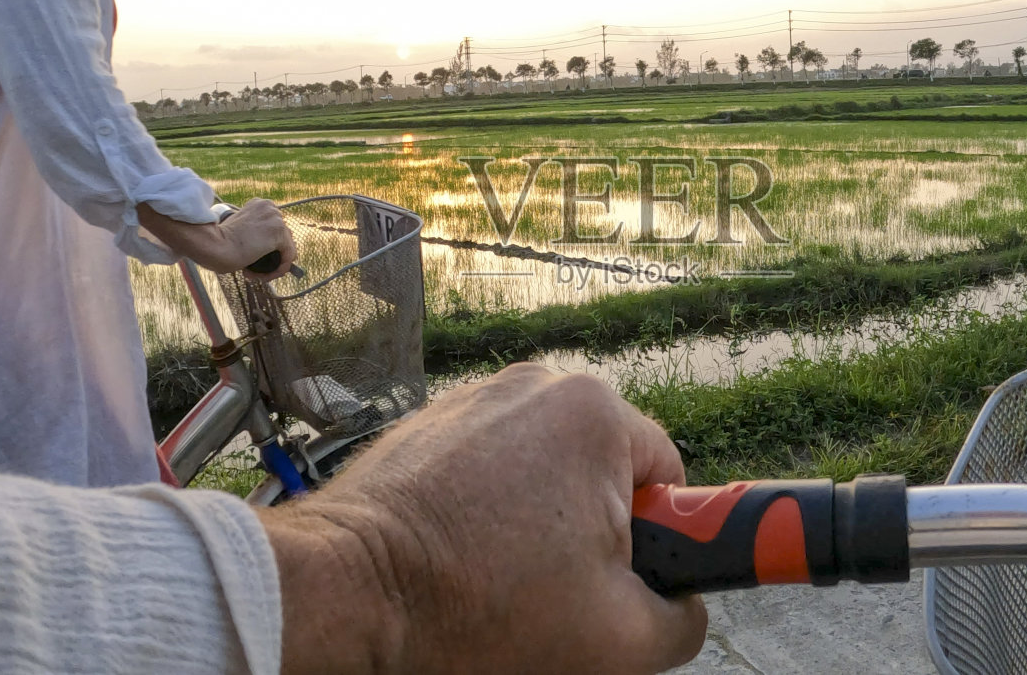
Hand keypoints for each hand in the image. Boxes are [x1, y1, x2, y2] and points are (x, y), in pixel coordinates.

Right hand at [137, 198, 296, 278]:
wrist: (213, 246)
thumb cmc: (217, 242)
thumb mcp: (237, 232)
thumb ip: (252, 234)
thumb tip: (261, 248)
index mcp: (260, 204)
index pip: (274, 228)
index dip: (265, 248)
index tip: (250, 259)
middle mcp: (270, 207)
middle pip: (282, 239)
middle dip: (269, 257)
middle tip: (252, 270)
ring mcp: (276, 219)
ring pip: (286, 249)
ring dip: (271, 265)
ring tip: (253, 274)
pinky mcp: (279, 233)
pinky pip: (289, 257)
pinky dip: (278, 269)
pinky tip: (262, 276)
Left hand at [259, 363, 708, 674]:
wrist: (344, 597)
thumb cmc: (475, 608)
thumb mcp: (618, 641)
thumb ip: (681, 620)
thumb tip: (680, 606)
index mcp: (594, 413)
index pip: (670, 478)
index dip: (661, 541)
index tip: (636, 580)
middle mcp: (536, 385)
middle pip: (602, 473)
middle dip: (591, 536)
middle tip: (559, 594)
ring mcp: (473, 400)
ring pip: (542, 474)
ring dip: (535, 525)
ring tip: (498, 580)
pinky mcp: (425, 425)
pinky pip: (485, 469)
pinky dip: (483, 512)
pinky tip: (460, 559)